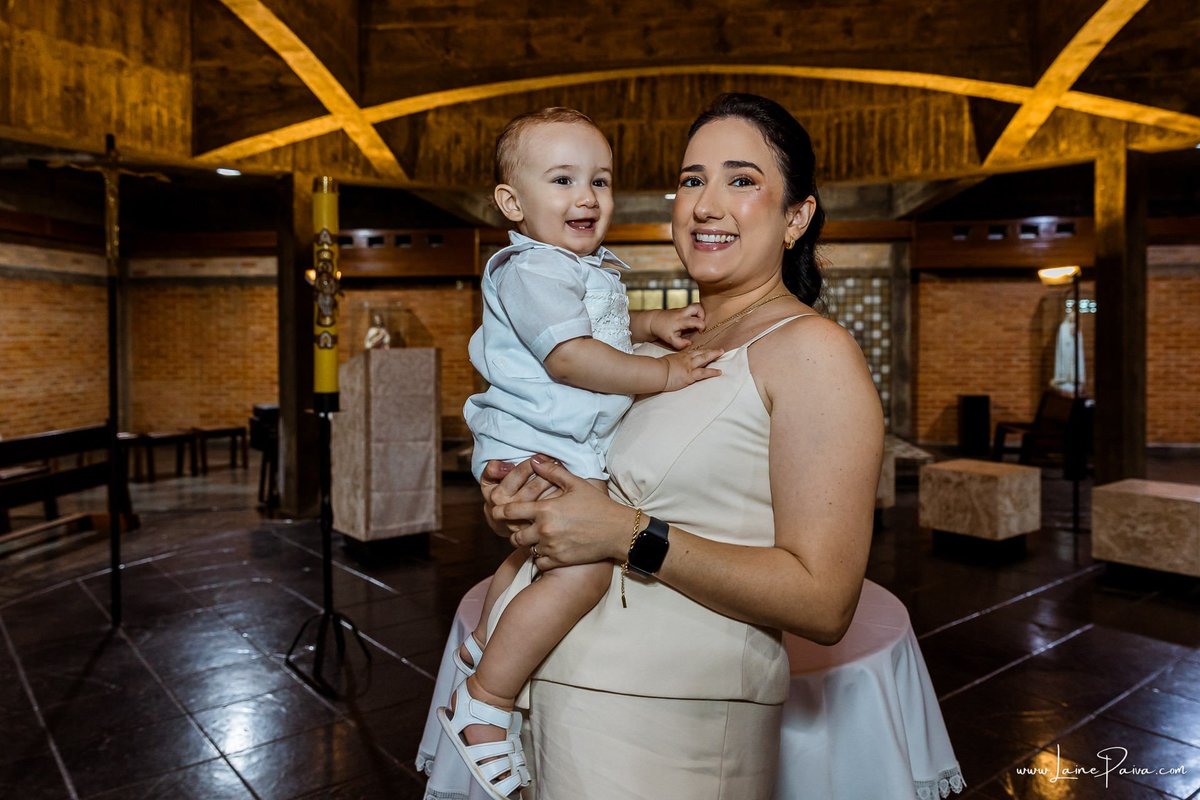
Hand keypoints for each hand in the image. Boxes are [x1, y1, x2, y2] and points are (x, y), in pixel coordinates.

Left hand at [494, 455, 629, 569]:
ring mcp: (551, 547)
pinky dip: (540, 557)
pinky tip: (547, 549)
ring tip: (536, 537)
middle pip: (514, 535)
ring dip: (528, 544)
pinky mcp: (559, 561)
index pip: (510, 511)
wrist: (617, 531)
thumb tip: (534, 460)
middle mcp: (544, 530)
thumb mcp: (576, 484)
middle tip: (521, 527)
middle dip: (515, 531)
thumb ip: (552, 472)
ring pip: (526, 549)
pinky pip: (539, 562)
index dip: (501, 511)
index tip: (500, 511)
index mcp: (545, 509)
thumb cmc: (598, 505)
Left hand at [651, 303, 705, 349]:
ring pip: (696, 306)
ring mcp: (682, 309)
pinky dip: (695, 314)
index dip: (702, 326)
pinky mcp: (682, 309)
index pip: (697, 321)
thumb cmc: (662, 330)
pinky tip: (692, 322)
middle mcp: (682, 313)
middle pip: (697, 307)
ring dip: (700, 313)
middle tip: (701, 322)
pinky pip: (692, 308)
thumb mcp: (670, 340)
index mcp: (681, 321)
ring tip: (697, 322)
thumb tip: (690, 343)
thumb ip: (680, 344)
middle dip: (703, 314)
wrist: (653, 320)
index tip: (700, 332)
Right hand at [659, 347, 722, 391]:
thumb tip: (672, 364)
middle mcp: (687, 359)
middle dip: (711, 351)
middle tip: (720, 349)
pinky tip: (719, 372)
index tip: (707, 349)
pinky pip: (704, 372)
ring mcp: (689, 366)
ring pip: (704, 358)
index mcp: (681, 356)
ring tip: (721, 353)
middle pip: (701, 352)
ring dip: (713, 355)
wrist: (657, 372)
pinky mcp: (690, 375)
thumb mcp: (667, 361)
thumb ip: (672, 362)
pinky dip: (712, 372)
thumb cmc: (658, 367)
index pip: (693, 352)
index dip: (701, 350)